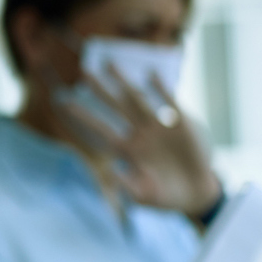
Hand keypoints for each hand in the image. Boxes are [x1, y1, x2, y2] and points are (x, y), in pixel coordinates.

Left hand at [61, 68, 221, 218]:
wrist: (196, 195)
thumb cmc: (167, 197)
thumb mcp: (146, 197)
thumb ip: (129, 188)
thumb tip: (113, 172)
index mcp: (128, 150)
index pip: (102, 130)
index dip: (85, 117)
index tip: (64, 103)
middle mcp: (139, 134)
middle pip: (116, 108)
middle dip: (100, 91)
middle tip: (84, 72)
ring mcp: (159, 127)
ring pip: (138, 100)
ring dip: (124, 83)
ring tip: (110, 64)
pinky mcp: (180, 125)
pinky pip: (169, 103)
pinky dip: (161, 89)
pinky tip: (151, 75)